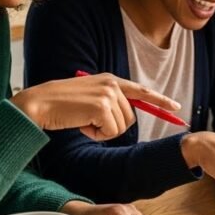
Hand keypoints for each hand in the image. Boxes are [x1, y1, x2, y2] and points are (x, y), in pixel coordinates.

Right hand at [11, 73, 179, 140]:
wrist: (38, 105)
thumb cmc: (60, 106)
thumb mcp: (89, 99)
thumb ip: (108, 102)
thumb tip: (126, 119)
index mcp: (110, 80)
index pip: (141, 90)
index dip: (160, 100)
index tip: (176, 108)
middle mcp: (112, 84)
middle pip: (131, 118)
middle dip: (112, 127)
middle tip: (89, 121)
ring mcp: (108, 94)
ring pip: (122, 127)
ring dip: (103, 131)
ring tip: (83, 120)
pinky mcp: (102, 106)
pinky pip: (111, 132)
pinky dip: (96, 135)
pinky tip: (81, 124)